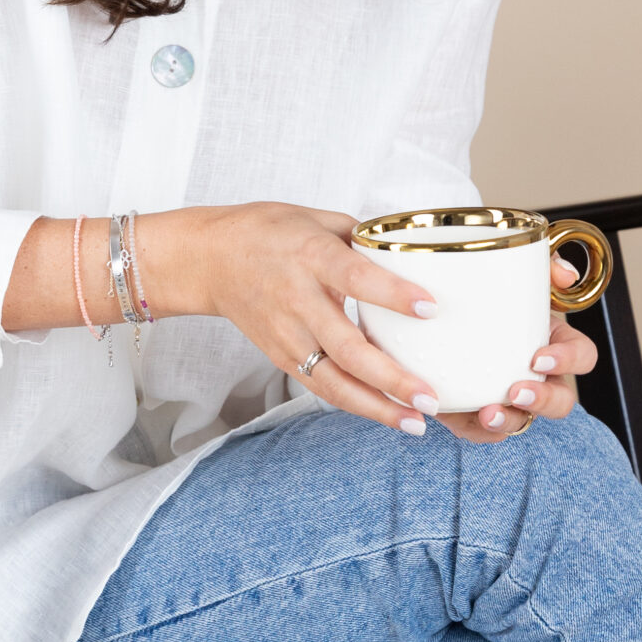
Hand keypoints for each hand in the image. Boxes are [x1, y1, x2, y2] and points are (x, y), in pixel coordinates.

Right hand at [139, 201, 447, 433]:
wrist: (211, 259)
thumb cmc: (270, 233)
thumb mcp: (320, 219)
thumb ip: (366, 240)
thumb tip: (416, 258)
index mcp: (312, 257)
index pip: (356, 278)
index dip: (392, 295)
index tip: (430, 308)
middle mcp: (299, 300)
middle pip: (347, 347)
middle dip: (391, 377)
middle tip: (429, 396)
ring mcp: (288, 336)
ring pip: (334, 381)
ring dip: (377, 406)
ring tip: (416, 422)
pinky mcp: (281, 358)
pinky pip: (322, 387)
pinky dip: (356, 404)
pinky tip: (388, 415)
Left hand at [436, 253, 599, 444]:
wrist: (440, 315)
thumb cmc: (488, 295)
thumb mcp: (515, 275)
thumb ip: (545, 266)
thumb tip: (566, 275)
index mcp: (555, 343)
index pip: (582, 357)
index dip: (568, 361)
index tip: (539, 357)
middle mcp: (538, 376)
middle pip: (561, 401)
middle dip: (544, 401)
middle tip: (517, 392)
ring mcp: (509, 399)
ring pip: (522, 422)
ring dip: (508, 421)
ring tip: (487, 413)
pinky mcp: (477, 414)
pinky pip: (481, 432)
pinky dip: (472, 428)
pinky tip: (457, 416)